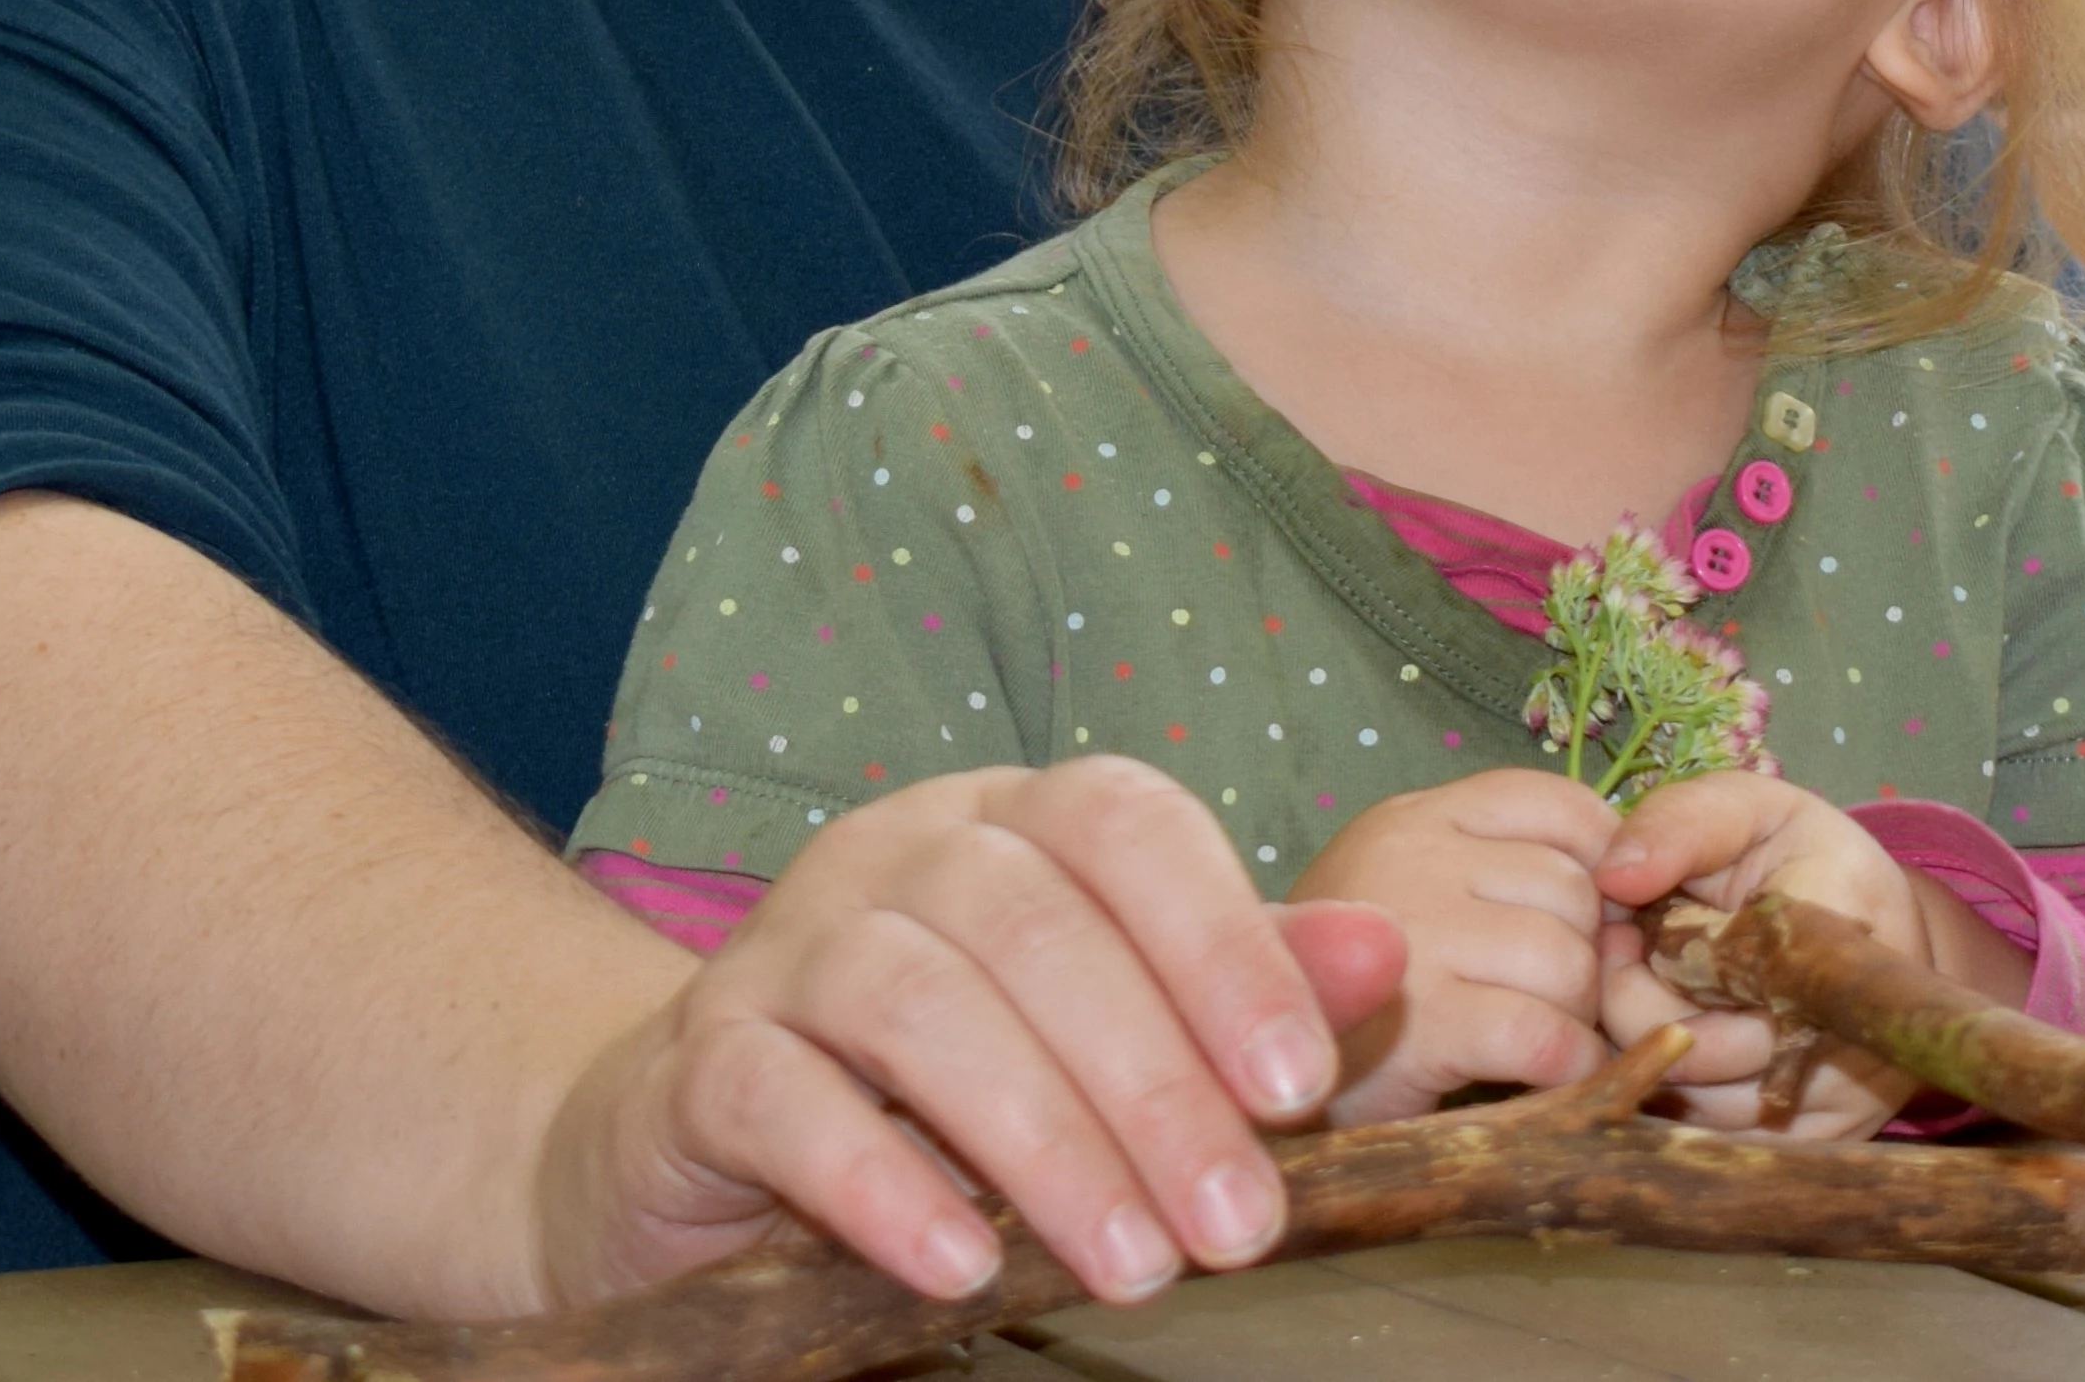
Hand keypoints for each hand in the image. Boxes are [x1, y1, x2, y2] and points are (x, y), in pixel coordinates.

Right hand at [532, 755, 1399, 1311]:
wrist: (701, 1132)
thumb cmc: (942, 1078)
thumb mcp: (1104, 1022)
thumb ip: (1233, 983)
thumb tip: (1383, 951)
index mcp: (1010, 819)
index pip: (1127, 825)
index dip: (1223, 943)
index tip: (1302, 1089)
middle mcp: (897, 851)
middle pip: (1035, 928)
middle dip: (1155, 1086)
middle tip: (1236, 1229)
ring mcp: (785, 945)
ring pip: (918, 1003)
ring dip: (1042, 1143)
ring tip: (1130, 1264)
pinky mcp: (701, 1060)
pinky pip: (784, 1099)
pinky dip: (879, 1183)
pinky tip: (960, 1266)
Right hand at [1289, 770, 1626, 1123]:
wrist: (1247, 1089)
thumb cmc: (1350, 997)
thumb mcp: (1415, 900)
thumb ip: (1504, 874)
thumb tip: (1632, 898)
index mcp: (1414, 815)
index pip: (1561, 805)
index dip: (1602, 867)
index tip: (1593, 922)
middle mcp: (1412, 857)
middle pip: (1575, 889)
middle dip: (1588, 955)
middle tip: (1554, 1001)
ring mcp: (1415, 935)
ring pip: (1568, 962)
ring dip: (1577, 1016)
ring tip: (1538, 1041)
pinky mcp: (1425, 1024)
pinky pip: (1545, 1036)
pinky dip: (1571, 1067)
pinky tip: (1552, 1080)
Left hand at [1594, 774, 2019, 1140]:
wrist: (1889, 939)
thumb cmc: (1808, 864)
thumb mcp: (1754, 811)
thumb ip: (1682, 822)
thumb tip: (1613, 877)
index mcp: (1839, 931)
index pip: (1712, 975)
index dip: (1649, 956)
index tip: (1630, 924)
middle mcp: (1854, 1034)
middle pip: (1692, 1054)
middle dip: (1634, 1003)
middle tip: (1628, 957)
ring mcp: (1842, 1103)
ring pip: (1694, 1108)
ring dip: (1655, 1054)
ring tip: (1666, 996)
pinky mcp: (1823, 1148)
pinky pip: (1716, 1146)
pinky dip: (1683, 1099)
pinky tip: (1688, 1046)